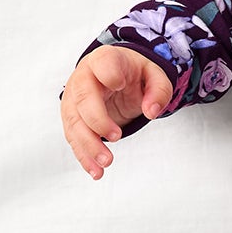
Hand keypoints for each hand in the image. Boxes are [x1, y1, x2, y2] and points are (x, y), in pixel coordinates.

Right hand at [60, 46, 172, 179]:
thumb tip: (152, 111)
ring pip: (74, 123)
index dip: (109, 74)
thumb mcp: (154, 75)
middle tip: (116, 137)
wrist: (112, 76)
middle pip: (83, 99)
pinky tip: (95, 172)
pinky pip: (73, 138)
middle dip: (97, 120)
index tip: (120, 85)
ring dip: (88, 145)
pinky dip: (83, 155)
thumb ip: (159, 90)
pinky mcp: (72, 118)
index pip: (102, 64)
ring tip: (105, 163)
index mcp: (104, 60)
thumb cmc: (133, 74)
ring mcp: (73, 99)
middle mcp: (83, 78)